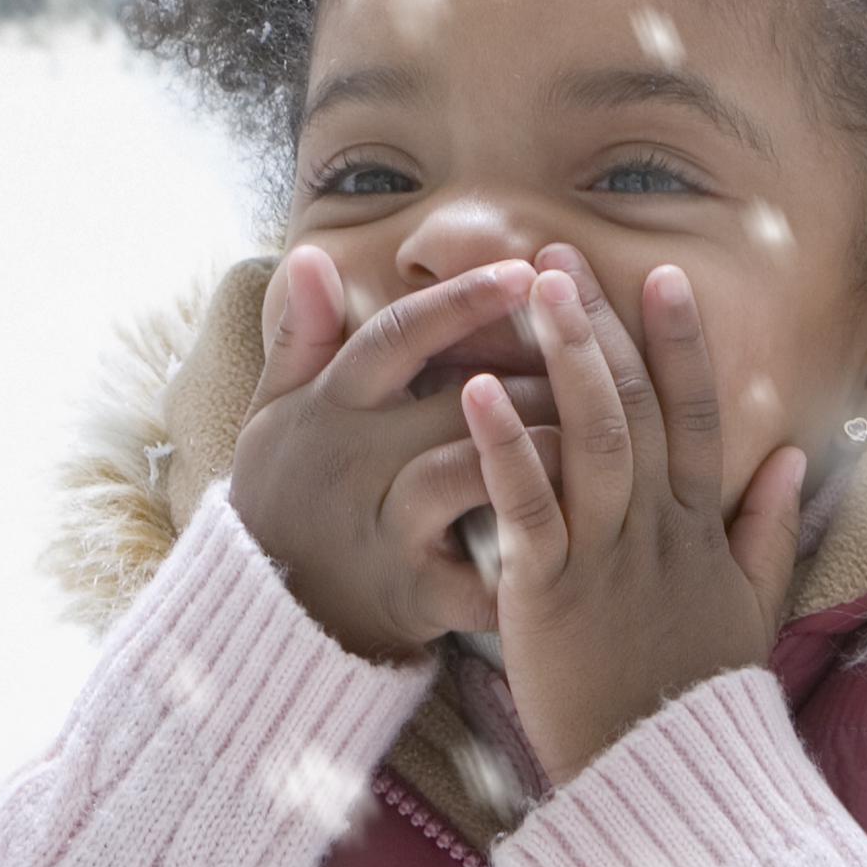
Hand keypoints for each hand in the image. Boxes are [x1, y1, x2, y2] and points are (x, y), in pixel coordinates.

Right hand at [226, 246, 556, 659]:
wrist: (267, 612)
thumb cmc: (287, 496)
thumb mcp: (275, 413)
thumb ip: (302, 337)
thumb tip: (315, 254)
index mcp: (331, 409)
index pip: (396, 338)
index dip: (460, 302)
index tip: (524, 270)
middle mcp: (358, 464)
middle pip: (454, 402)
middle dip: (532, 373)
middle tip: (599, 348)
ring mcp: (388, 530)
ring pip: (468, 475)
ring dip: (535, 448)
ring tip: (593, 427)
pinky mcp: (417, 594)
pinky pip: (484, 573)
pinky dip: (532, 556)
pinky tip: (587, 531)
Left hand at [458, 256, 811, 780]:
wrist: (660, 784)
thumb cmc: (694, 699)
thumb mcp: (748, 612)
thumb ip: (765, 531)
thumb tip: (788, 455)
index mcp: (701, 531)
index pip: (701, 418)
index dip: (683, 347)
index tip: (664, 279)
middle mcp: (660, 530)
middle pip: (641, 408)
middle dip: (604, 329)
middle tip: (564, 257)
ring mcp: (607, 557)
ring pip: (592, 437)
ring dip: (564, 359)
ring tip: (532, 292)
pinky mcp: (550, 592)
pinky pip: (526, 505)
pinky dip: (503, 445)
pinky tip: (472, 392)